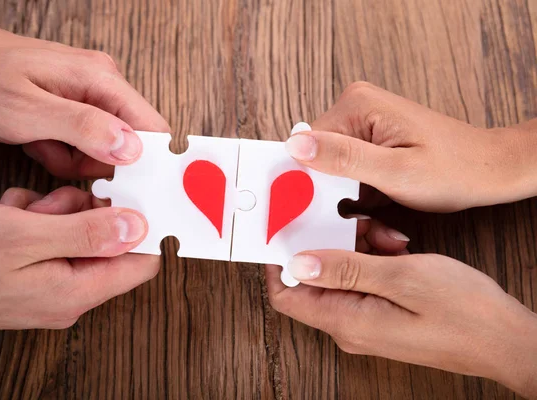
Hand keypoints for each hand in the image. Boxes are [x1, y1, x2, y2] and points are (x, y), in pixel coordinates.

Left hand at [0, 18, 169, 178]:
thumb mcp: (25, 110)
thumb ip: (83, 128)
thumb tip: (132, 148)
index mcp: (100, 79)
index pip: (152, 127)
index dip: (146, 162)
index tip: (126, 187)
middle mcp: (101, 83)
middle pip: (129, 142)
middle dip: (97, 163)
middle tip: (58, 157)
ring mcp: (87, 94)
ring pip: (105, 147)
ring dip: (74, 159)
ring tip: (40, 145)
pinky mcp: (72, 105)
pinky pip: (83, 142)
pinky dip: (61, 151)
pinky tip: (37, 141)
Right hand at [0, 186, 158, 334]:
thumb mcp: (23, 236)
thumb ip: (86, 231)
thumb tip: (140, 227)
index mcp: (77, 291)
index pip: (141, 263)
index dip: (143, 227)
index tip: (130, 194)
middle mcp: (70, 294)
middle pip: (108, 243)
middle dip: (84, 212)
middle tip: (52, 203)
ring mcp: (50, 285)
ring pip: (78, 233)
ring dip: (55, 211)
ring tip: (21, 211)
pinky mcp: (32, 275)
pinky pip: (53, 238)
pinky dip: (35, 219)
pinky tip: (8, 217)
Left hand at [266, 251, 536, 397]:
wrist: (505, 339)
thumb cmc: (464, 313)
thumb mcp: (401, 279)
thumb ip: (345, 269)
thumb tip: (298, 263)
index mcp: (346, 320)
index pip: (286, 296)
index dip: (278, 263)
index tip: (285, 231)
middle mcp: (350, 325)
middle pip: (315, 278)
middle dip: (330, 245)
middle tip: (354, 225)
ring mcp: (366, 320)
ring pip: (342, 274)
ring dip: (358, 248)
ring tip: (386, 236)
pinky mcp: (383, 313)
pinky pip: (364, 280)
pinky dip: (374, 258)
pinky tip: (397, 247)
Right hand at [285, 82, 536, 211]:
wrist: (489, 170)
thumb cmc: (454, 170)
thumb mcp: (395, 171)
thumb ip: (343, 158)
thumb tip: (295, 146)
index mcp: (358, 106)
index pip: (305, 146)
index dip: (308, 182)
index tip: (317, 210)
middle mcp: (356, 107)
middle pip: (316, 158)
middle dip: (331, 192)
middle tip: (358, 216)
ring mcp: (363, 122)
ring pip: (330, 168)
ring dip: (346, 196)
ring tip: (375, 211)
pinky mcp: (370, 139)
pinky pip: (347, 169)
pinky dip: (358, 192)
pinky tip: (377, 204)